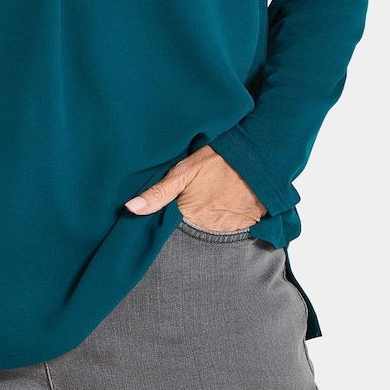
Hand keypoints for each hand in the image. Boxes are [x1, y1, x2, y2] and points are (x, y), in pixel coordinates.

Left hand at [124, 145, 266, 230]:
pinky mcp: (246, 228)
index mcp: (189, 215)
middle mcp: (208, 228)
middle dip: (187, 225)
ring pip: (210, 233)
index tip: (162, 217)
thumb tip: (130, 209)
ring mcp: (228, 230)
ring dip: (207, 224)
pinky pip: (230, 232)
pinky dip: (225, 223)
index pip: (170, 229)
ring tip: (209, 204)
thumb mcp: (185, 169)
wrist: (259, 156)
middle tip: (192, 204)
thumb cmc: (219, 159)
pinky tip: (224, 208)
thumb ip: (159, 192)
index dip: (165, 223)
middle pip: (191, 233)